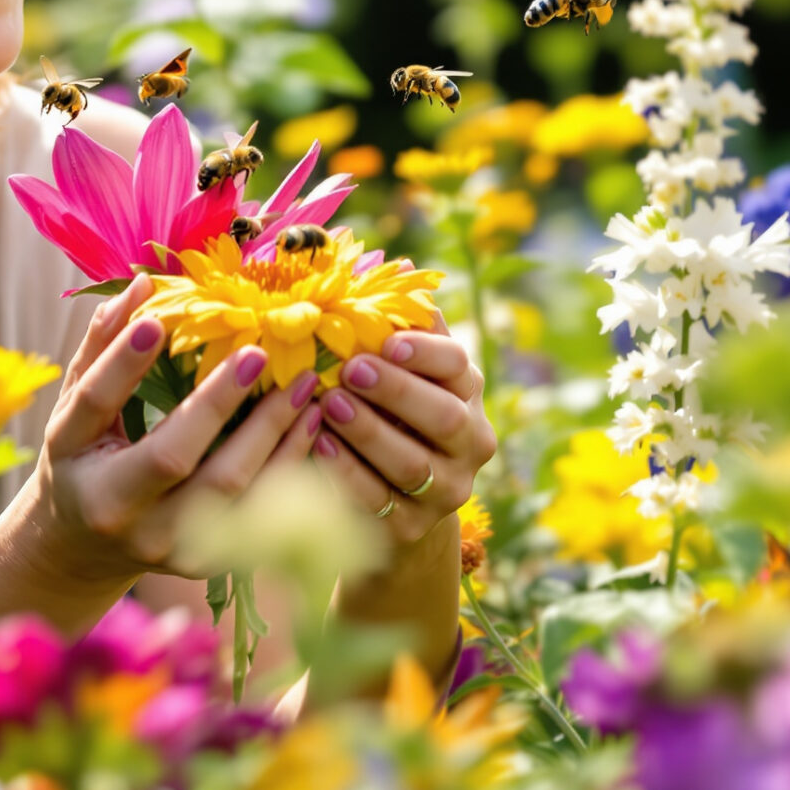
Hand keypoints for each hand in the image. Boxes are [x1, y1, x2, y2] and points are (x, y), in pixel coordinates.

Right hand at [27, 275, 322, 582]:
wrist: (84, 549)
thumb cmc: (83, 459)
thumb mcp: (76, 408)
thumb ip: (103, 348)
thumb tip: (144, 285)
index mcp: (72, 459)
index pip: (96, 404)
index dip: (122, 362)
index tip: (158, 319)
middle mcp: (117, 509)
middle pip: (173, 457)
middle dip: (219, 402)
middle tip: (257, 352)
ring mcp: (162, 543)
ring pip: (229, 490)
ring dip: (274, 433)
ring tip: (305, 386)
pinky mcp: (202, 563)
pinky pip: (257, 513)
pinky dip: (289, 466)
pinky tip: (311, 426)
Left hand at [311, 321, 496, 546]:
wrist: (396, 505)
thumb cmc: (391, 416)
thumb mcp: (403, 373)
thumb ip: (400, 325)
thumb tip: (394, 262)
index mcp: (466, 395)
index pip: (457, 367)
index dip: (425, 353)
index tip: (388, 342)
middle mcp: (469, 444)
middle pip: (444, 417)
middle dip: (396, 392)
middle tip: (350, 371)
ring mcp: (446, 491)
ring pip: (411, 463)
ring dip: (367, 432)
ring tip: (328, 406)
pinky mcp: (411, 527)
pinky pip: (380, 501)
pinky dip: (348, 474)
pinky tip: (320, 448)